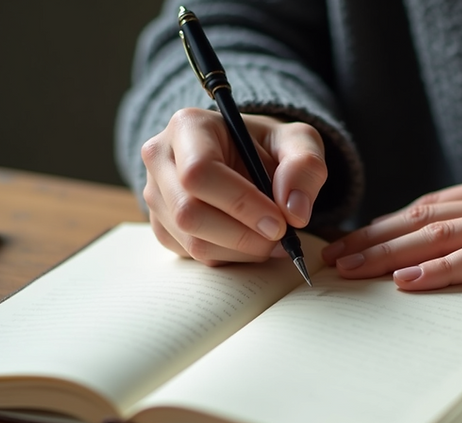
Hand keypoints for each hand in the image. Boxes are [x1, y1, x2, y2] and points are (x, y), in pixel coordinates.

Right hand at [140, 108, 326, 265]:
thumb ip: (305, 167)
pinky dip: (232, 257)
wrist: (248, 157)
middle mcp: (160, 159)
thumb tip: (294, 212)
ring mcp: (156, 195)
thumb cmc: (270, 146)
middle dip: (243, 235)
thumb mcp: (299, 142)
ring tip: (273, 239)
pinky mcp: (162, 226)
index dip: (241, 204)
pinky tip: (252, 241)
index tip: (280, 224)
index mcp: (188, 126)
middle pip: (189, 213)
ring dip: (242, 251)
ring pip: (192, 241)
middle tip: (282, 238)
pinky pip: (194, 256)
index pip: (200, 172)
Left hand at [321, 169, 461, 289]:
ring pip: (439, 232)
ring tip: (352, 270)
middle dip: (373, 238)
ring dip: (389, 253)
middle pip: (422, 216)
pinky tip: (408, 281)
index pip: (429, 206)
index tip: (353, 243)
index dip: (386, 225)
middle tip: (333, 259)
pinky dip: (440, 268)